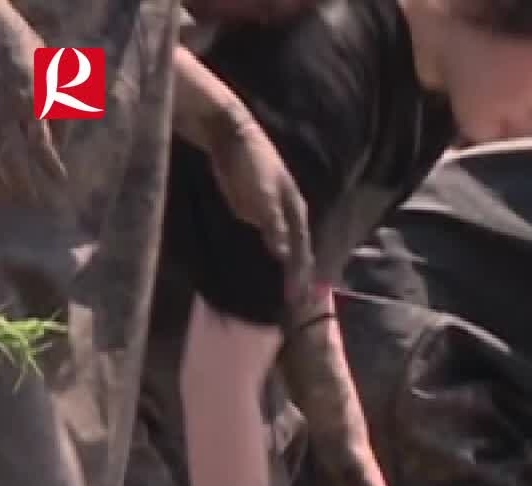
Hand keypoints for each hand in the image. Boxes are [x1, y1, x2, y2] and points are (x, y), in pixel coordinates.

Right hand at [0, 10, 66, 206]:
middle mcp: (6, 110)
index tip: (60, 183)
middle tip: (33, 202)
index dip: (50, 166)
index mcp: (32, 101)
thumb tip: (60, 140)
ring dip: (0, 178)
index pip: (41, 143)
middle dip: (24, 181)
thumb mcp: (50, 71)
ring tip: (9, 197)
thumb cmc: (23, 47)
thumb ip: (58, 105)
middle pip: (14, 155)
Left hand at [208, 114, 312, 300]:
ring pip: (286, 247)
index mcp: (296, 211)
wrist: (229, 135)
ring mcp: (272, 213)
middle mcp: (290, 215)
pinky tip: (273, 266)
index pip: (302, 250)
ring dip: (289, 268)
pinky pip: (270, 239)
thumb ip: (272, 224)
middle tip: (300, 304)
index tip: (299, 300)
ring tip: (291, 292)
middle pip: (299, 251)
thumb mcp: (261, 194)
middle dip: (301, 276)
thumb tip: (283, 255)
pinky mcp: (255, 210)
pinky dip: (274, 255)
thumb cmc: (249, 162)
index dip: (301, 275)